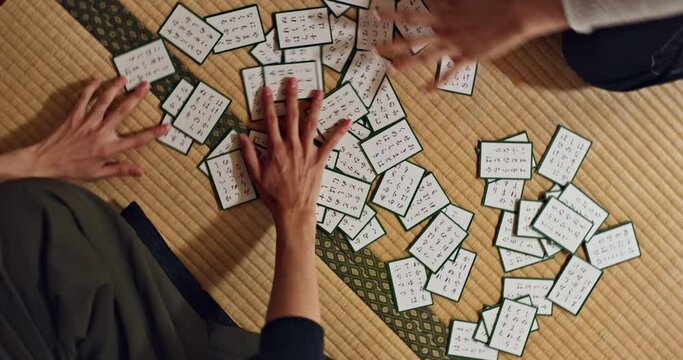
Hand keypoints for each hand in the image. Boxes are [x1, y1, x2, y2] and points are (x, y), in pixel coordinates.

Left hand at [8, 76, 168, 182]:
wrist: (43, 164)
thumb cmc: (71, 171)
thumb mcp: (98, 175)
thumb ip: (120, 169)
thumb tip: (140, 171)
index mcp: (108, 149)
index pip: (137, 140)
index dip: (153, 133)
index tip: (166, 126)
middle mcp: (99, 133)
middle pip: (122, 112)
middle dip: (135, 97)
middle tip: (146, 85)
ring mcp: (86, 122)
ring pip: (104, 101)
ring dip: (115, 88)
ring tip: (125, 77)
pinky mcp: (73, 116)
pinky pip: (83, 99)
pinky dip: (90, 88)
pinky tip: (97, 80)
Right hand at [240, 78, 350, 229]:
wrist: (293, 209)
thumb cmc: (274, 195)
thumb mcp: (256, 175)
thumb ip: (249, 154)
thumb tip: (240, 136)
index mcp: (275, 149)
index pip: (270, 121)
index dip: (267, 104)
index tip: (266, 89)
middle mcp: (292, 146)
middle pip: (291, 116)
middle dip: (291, 97)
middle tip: (292, 80)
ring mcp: (307, 151)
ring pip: (311, 124)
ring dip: (315, 106)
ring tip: (318, 91)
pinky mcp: (319, 159)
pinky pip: (331, 143)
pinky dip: (339, 131)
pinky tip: (347, 121)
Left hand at [375, 0, 567, 86]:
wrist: (516, 11)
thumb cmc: (495, 0)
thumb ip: (452, 2)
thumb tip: (441, 1)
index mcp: (443, 10)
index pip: (412, 11)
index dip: (393, 13)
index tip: (376, 14)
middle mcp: (443, 28)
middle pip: (410, 38)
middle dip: (390, 45)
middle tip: (372, 50)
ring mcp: (453, 44)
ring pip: (423, 58)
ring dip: (405, 65)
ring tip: (390, 70)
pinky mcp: (466, 57)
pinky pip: (447, 73)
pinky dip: (435, 84)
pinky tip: (424, 92)